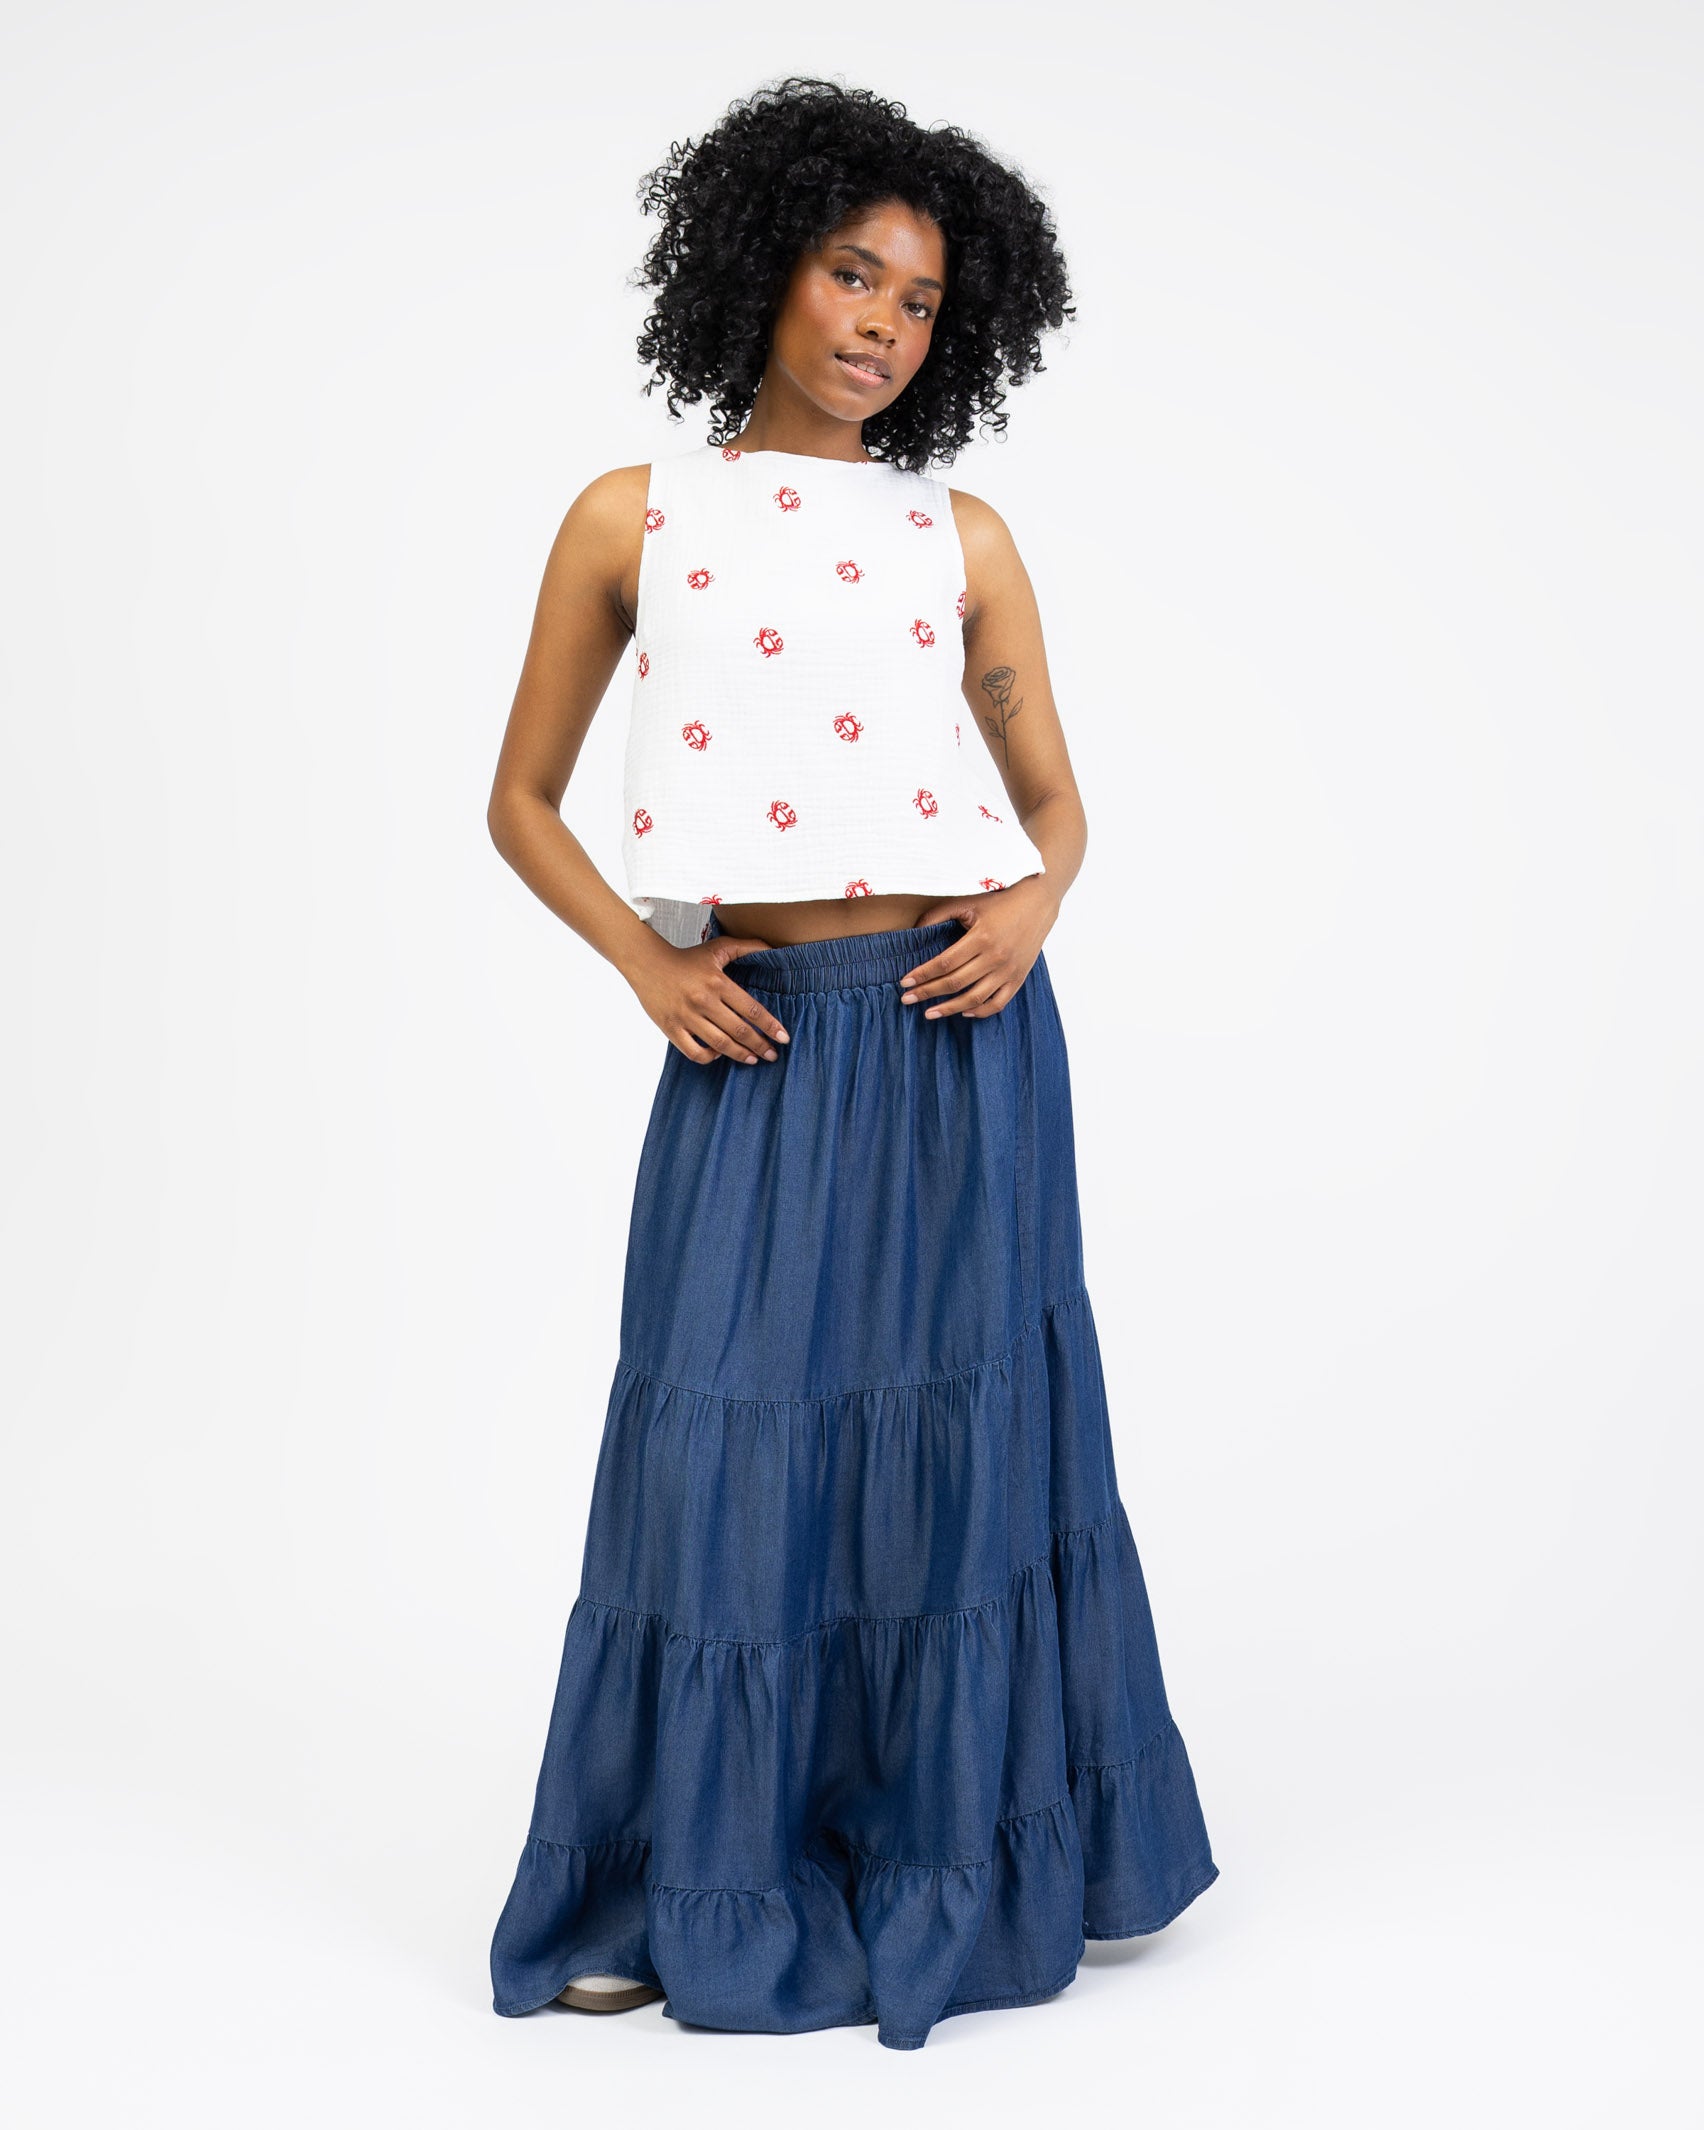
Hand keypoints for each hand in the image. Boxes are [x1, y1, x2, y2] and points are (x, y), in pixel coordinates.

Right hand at [627, 932, 792, 1064]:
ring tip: (753, 1059)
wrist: (647, 963)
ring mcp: (686, 1017)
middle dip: (761, 1046)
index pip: (751, 1010)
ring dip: (740, 1055)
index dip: (770, 1026)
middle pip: (739, 1031)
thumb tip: (774, 949)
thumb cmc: (686, 958)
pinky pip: (694, 1052)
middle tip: (773, 1055)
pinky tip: (719, 1054)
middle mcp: (703, 1001)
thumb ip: (747, 946)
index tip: (783, 1038)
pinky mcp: (671, 1028)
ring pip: (720, 1045)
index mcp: (718, 983)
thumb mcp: (718, 947)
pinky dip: (709, 1057)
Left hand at [899, 876, 1060, 1018]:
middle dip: (927, 993)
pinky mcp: (1018, 978)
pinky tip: (963, 1011)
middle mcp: (996, 957)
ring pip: (974, 998)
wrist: (1038, 903)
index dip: (922, 974)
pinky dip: (980, 1012)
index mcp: (982, 937)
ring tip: (929, 1013)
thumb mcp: (968, 902)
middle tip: (907, 999)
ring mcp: (1009, 971)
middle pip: (955, 983)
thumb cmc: (999, 901)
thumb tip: (912, 931)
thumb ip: (938, 915)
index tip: (905, 982)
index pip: (944, 963)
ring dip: (949, 1008)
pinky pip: (998, 1003)